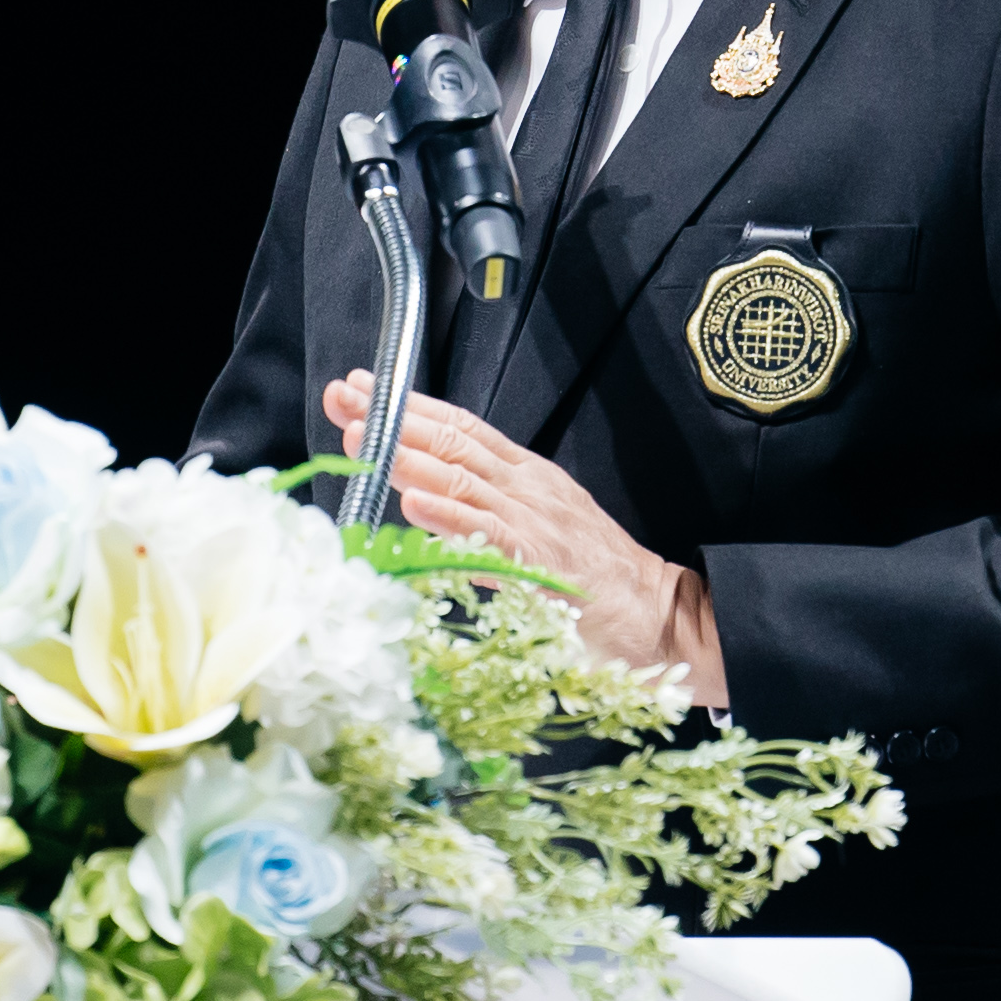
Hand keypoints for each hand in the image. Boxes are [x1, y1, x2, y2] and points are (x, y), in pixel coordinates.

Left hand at [325, 374, 724, 710]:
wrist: (658, 614)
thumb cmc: (595, 581)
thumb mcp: (533, 533)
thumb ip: (481, 518)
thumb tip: (421, 507)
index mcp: (527, 476)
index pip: (460, 428)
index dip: (409, 405)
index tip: (364, 387)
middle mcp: (528, 487)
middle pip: (451, 442)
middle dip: (393, 417)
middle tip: (343, 397)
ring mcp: (536, 520)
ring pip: (462, 479)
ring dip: (407, 457)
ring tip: (362, 440)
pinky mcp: (543, 560)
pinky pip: (488, 534)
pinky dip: (448, 517)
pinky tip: (412, 505)